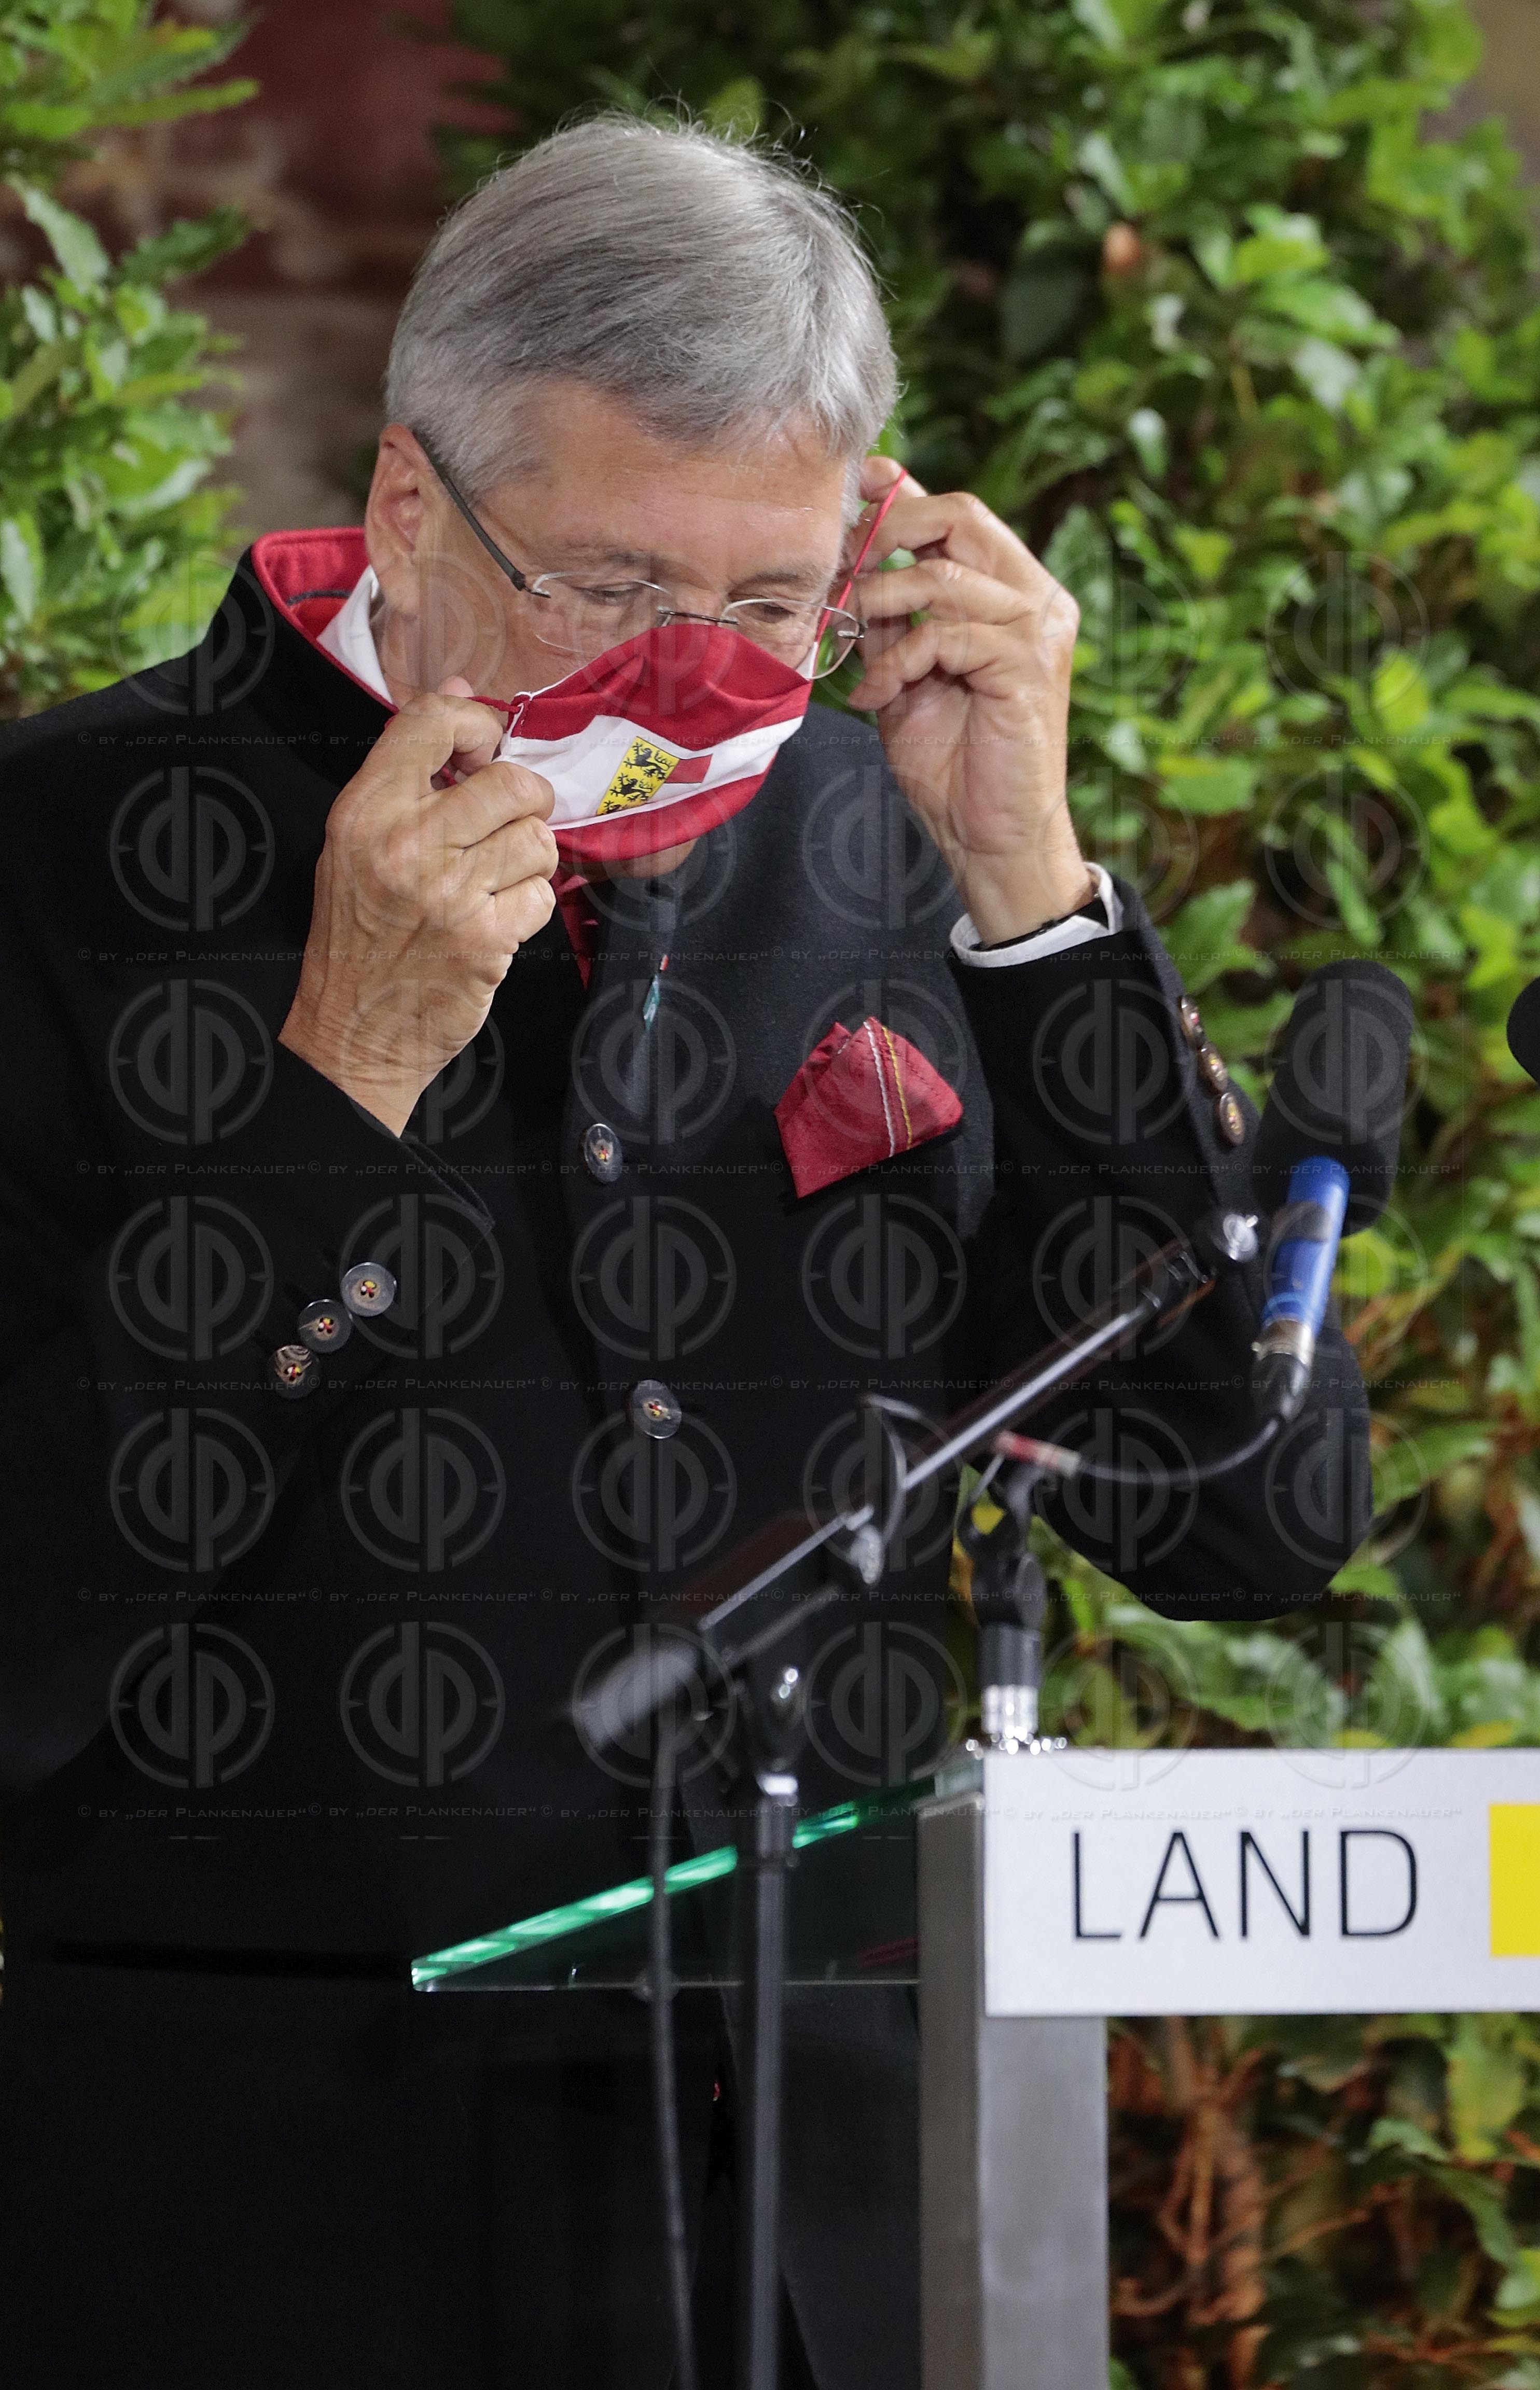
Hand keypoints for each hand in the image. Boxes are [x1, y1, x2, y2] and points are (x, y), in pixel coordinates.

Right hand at [280, 681, 557, 1135]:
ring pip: (537, 839)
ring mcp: (449, 894)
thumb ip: (408, 768)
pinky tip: (498, 918)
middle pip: (511, 783)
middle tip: (507, 823)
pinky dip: (530, 906)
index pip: (431, 723)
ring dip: (531, 857)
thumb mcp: (358, 842)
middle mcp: (406, 845)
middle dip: (524, 800)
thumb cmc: (358, 932)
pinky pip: (543, 895)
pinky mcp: (485, 940)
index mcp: (366, 811)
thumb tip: (459, 692)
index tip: (485, 750)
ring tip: (499, 876)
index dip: (478, 725)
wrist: (352, 1030)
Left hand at [846, 457, 1090, 942]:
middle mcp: (1036, 598)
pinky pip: (945, 635)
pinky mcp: (1027, 665)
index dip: (903, 493)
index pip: (959, 514)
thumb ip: (891, 618)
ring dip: (881, 606)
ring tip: (854, 649)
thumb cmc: (953, 762)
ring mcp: (1037, 628)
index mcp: (1012, 592)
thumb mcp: (905, 674)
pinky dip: (898, 662)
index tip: (855, 487)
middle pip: (961, 516)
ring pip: (944, 577)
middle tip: (845, 573)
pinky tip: (874, 696)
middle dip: (888, 532)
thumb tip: (850, 563)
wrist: (990, 836)